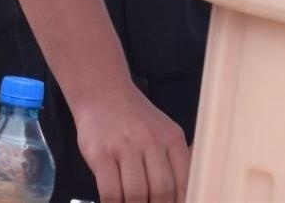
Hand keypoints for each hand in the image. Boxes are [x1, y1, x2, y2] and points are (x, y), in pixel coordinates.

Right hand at [71, 83, 189, 201]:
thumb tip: (183, 195)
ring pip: (136, 194)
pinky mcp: (101, 154)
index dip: (180, 202)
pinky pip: (110, 191)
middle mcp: (151, 140)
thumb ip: (173, 161)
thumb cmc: (134, 119)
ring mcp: (125, 146)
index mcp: (172, 138)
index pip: (184, 181)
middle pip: (161, 190)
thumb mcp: (163, 132)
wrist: (103, 93)